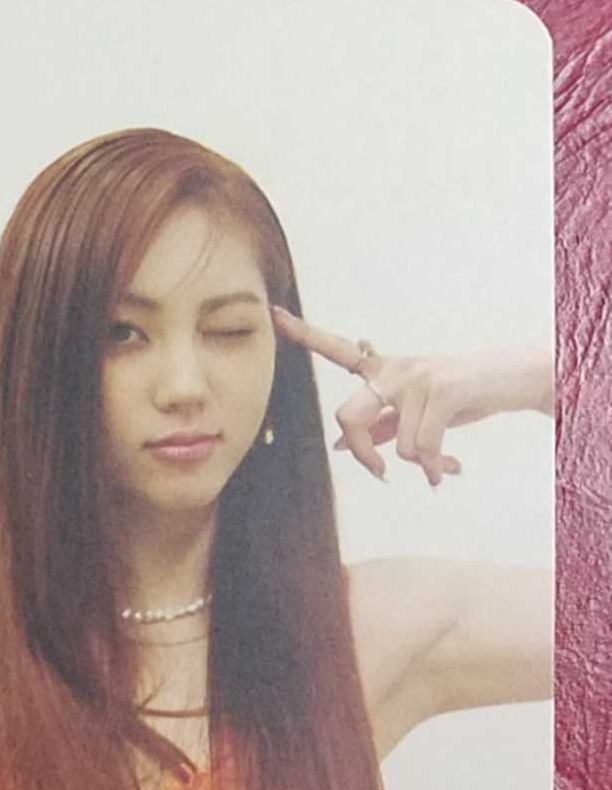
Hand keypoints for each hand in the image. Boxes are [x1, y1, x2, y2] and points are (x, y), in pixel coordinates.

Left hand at [271, 306, 552, 486]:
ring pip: (398, 446)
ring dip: (423, 465)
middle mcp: (394, 370)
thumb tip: (341, 447)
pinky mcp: (439, 390)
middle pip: (347, 416)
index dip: (304, 334)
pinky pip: (422, 447)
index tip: (274, 314)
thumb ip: (380, 427)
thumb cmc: (465, 397)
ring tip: (443, 465)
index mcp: (384, 371)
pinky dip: (436, 466)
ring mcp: (415, 378)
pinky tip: (449, 468)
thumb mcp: (417, 412)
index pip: (337, 350)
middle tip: (382, 475)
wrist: (515, 379)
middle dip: (362, 456)